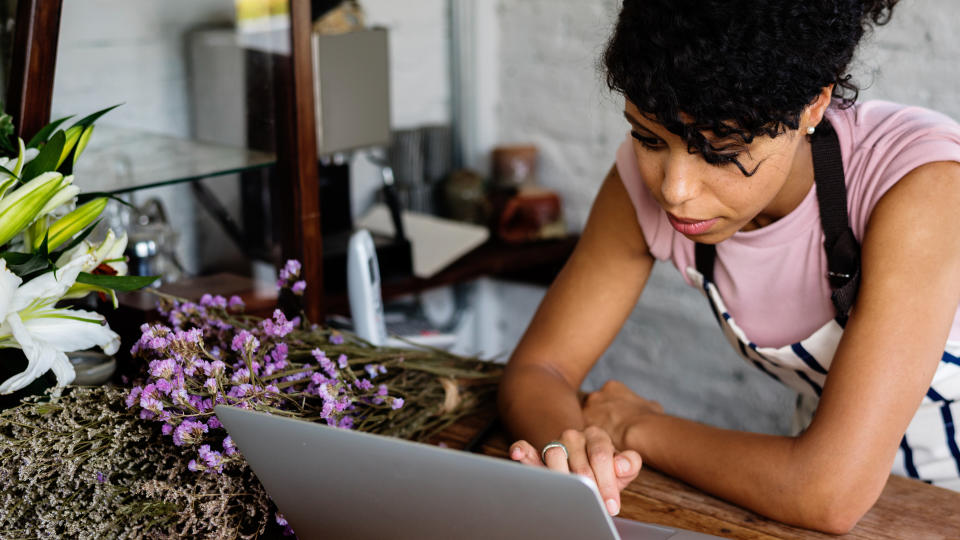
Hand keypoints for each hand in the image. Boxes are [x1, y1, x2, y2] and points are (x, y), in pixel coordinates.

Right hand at [508, 427, 641, 515]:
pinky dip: (521, 450)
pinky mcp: (536, 453)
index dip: (607, 482)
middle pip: (578, 461)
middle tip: (595, 506)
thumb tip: (620, 465)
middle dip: (589, 488)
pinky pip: (525, 447)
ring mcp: (554, 443)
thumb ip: (629, 463)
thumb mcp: (623, 468)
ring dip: (561, 477)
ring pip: (553, 455)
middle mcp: (574, 437)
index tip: (611, 505)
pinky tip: (519, 454)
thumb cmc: (606, 470)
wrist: (588, 468)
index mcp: (596, 436)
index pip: (601, 456)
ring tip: (569, 493)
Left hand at [582, 380, 662, 448]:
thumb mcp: (653, 407)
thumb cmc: (649, 419)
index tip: (616, 419)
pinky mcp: (582, 427)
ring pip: (586, 421)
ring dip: (593, 430)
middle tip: (608, 432)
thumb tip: (651, 407)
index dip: (611, 408)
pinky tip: (600, 448)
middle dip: (598, 417)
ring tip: (604, 442)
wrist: (640, 432)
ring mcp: (587, 411)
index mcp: (612, 387)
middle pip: (593, 407)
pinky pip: (583, 435)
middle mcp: (596, 396)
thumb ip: (645, 404)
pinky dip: (589, 441)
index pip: (607, 396)